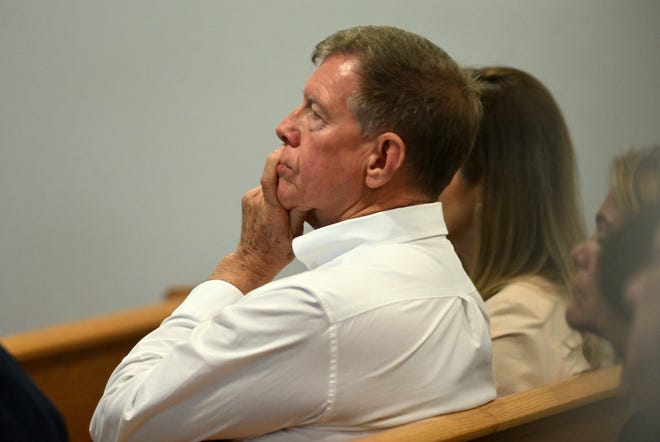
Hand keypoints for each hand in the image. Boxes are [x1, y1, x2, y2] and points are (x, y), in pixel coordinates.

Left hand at [210, 147, 306, 292]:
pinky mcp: (248, 199)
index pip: (269, 178)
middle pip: (273, 177)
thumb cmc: (276, 252)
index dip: (276, 160)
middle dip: (287, 172)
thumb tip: (309, 191)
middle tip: (303, 168)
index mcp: (270, 210)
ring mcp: (250, 199)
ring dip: (281, 184)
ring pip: (270, 183)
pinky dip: (275, 190)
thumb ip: (300, 212)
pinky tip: (282, 203)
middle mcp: (257, 201)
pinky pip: (265, 188)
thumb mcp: (295, 235)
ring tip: (294, 192)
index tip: (286, 147)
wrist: (252, 261)